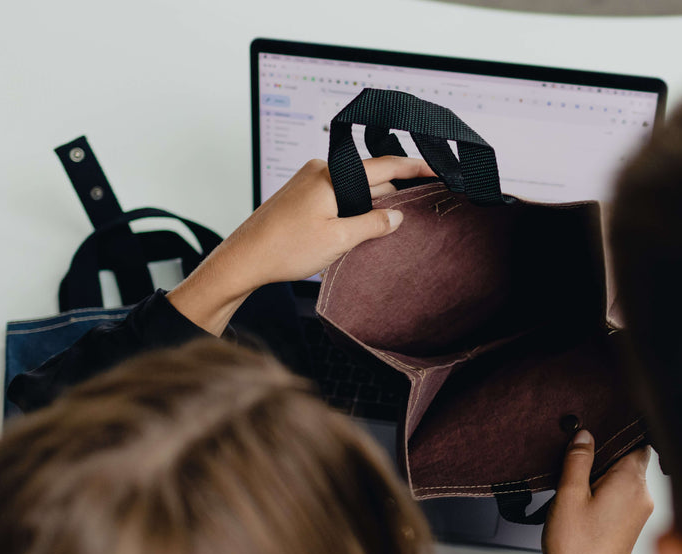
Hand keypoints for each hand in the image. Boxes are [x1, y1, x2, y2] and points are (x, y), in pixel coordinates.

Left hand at [168, 156, 434, 334]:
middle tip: (417, 210)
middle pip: (369, 177)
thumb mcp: (339, 239)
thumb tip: (397, 216)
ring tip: (385, 229)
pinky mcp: (301, 196)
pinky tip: (357, 230)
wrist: (243, 259)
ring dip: (369, 205)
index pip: (384, 166)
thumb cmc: (284, 249)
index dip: (415, 168)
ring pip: (353, 189)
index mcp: (332, 176)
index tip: (437, 170)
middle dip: (392, 194)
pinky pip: (337, 196)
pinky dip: (352, 209)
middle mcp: (320, 171)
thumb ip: (373, 224)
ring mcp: (308, 182)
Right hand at [527, 431, 652, 553]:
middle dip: (605, 453)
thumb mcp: (568, 496)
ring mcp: (639, 514)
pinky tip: (583, 502)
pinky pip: (622, 497)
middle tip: (577, 454)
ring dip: (603, 475)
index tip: (598, 423)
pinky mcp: (631, 528)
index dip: (618, 430)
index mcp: (631, 483)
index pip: (637, 441)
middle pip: (631, 458)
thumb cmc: (575, 551)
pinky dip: (605, 492)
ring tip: (575, 482)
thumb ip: (578, 460)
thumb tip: (585, 434)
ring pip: (625, 479)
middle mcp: (643, 496)